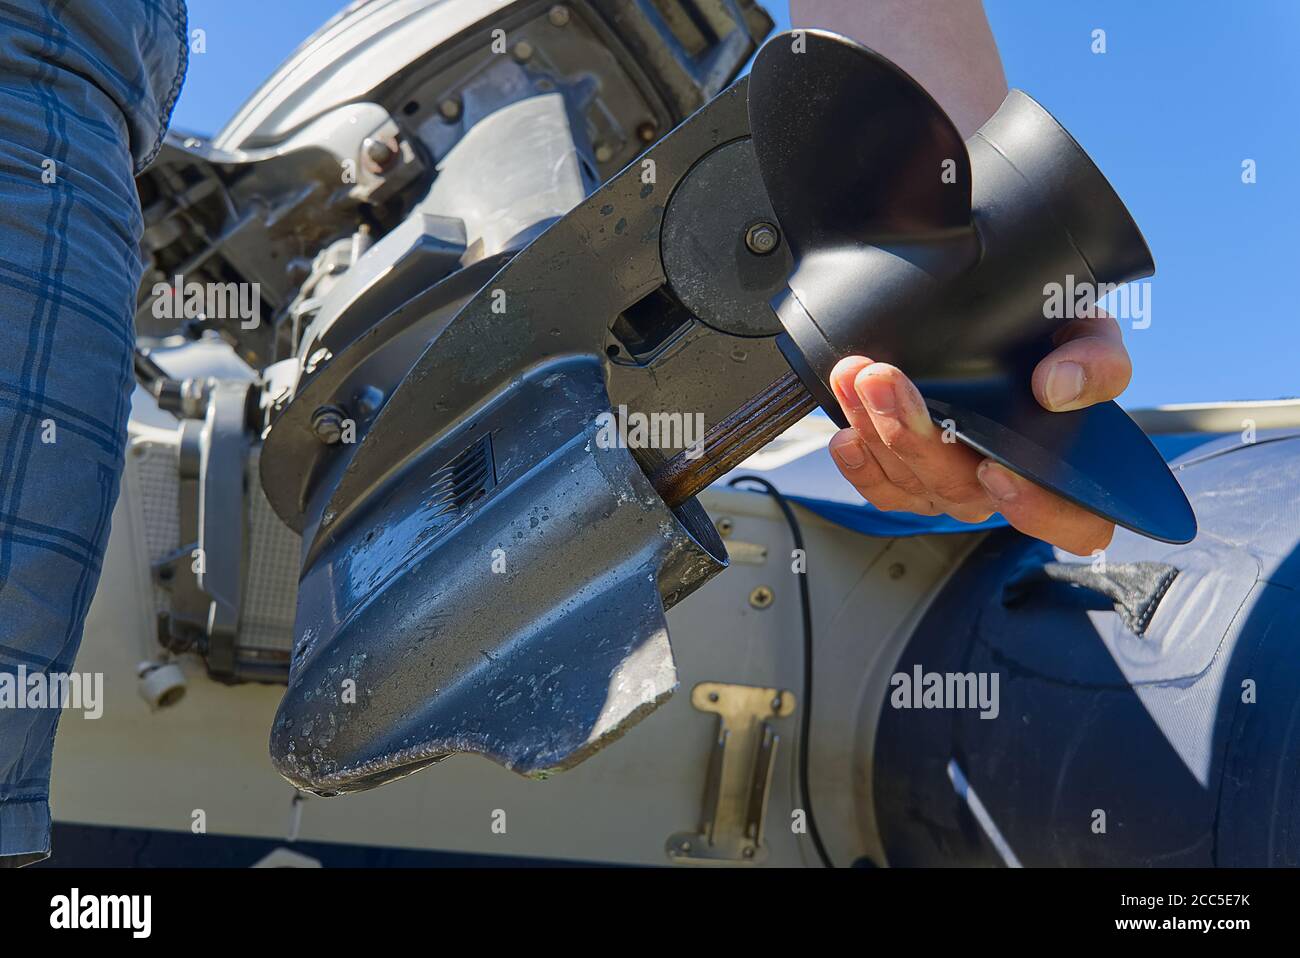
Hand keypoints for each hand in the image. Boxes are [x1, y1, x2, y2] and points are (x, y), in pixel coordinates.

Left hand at [826, 311, 1131, 555]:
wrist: (1011, 343)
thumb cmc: (1057, 351)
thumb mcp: (1090, 339)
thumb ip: (1095, 361)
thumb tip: (1058, 388)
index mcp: (1065, 472)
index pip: (1076, 523)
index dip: (1038, 509)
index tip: (997, 467)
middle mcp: (1007, 490)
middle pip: (964, 491)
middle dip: (917, 436)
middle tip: (885, 382)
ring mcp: (957, 488)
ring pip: (917, 484)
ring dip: (877, 432)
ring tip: (858, 379)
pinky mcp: (916, 481)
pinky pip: (886, 492)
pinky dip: (860, 466)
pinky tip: (846, 434)